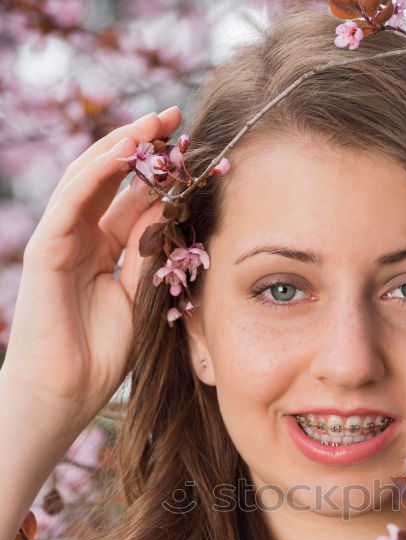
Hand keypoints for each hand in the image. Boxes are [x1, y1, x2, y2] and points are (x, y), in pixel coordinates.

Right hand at [3, 106, 181, 433]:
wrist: (65, 392)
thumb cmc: (103, 357)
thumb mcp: (143, 296)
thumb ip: (154, 254)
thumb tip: (177, 211)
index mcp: (105, 249)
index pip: (133, 198)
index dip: (161, 172)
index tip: (194, 148)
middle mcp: (82, 236)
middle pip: (112, 177)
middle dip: (142, 145)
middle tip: (177, 117)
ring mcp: (62, 238)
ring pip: (90, 178)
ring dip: (122, 146)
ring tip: (154, 123)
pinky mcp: (46, 247)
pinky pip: (72, 200)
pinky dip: (96, 173)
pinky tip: (124, 152)